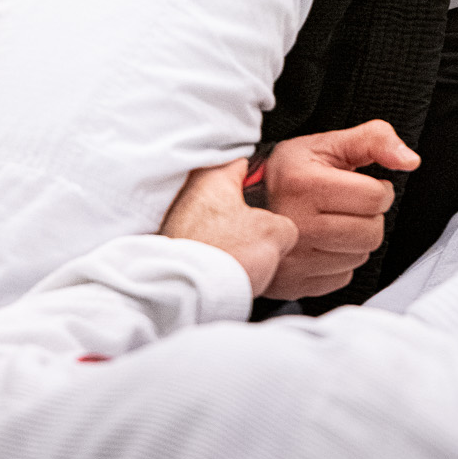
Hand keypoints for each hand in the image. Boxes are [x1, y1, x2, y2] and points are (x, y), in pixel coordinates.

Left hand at [160, 159, 299, 296]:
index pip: (246, 163)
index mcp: (213, 177)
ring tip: (250, 255)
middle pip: (232, 198)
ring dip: (234, 237)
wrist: (191, 295)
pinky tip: (232, 269)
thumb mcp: (276, 233)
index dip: (267, 176)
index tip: (277, 187)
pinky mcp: (173, 251)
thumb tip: (281, 232)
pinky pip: (206, 246)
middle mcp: (188, 195)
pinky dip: (218, 255)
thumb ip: (284, 223)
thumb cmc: (225, 255)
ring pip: (218, 225)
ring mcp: (176, 224)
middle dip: (250, 214)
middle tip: (268, 229)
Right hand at [260, 120, 420, 300]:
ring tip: (333, 221)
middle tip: (348, 205)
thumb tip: (410, 160)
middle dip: (369, 216)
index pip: (374, 198)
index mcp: (304, 184)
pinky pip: (342, 277)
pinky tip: (323, 243)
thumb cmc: (293, 172)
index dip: (378, 190)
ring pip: (359, 256)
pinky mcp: (293, 283)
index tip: (360, 185)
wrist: (245, 204)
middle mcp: (296, 224)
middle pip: (371, 232)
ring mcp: (292, 258)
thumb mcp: (329, 144)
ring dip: (356, 239)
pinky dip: (340, 260)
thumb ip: (374, 140)